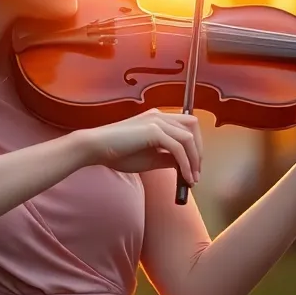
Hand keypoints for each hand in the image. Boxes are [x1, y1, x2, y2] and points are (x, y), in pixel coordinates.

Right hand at [76, 108, 202, 183]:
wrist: (96, 148)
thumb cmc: (117, 153)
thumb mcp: (149, 158)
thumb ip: (167, 158)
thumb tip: (184, 165)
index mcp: (157, 119)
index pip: (187, 126)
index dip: (195, 145)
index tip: (194, 166)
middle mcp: (159, 116)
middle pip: (193, 126)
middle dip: (199, 149)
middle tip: (197, 171)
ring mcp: (157, 121)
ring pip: (188, 138)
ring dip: (194, 159)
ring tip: (192, 178)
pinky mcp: (153, 131)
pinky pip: (178, 148)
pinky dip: (185, 164)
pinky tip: (185, 177)